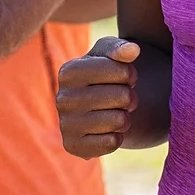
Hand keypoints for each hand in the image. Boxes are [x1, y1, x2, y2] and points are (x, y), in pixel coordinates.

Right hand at [56, 37, 139, 158]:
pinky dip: (116, 137)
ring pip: (118, 121)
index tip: (123, 76)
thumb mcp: (109, 53)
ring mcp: (66, 124)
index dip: (130, 74)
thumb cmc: (103, 73)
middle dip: (128, 97)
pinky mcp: (72, 146)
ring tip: (114, 111)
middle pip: (122, 97)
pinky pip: (111, 143)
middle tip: (120, 97)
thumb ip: (121, 47)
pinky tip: (107, 129)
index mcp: (69, 71)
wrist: (93, 105)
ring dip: (124, 117)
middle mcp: (62, 98)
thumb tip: (133, 50)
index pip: (121, 71)